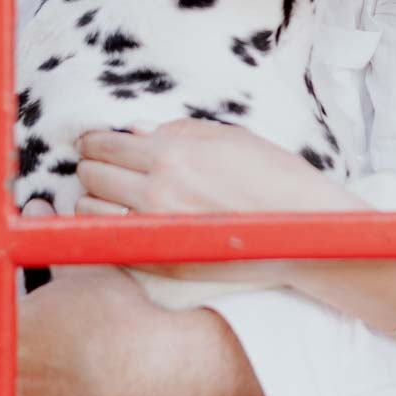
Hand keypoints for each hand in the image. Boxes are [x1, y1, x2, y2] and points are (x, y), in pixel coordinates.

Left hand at [76, 119, 349, 216]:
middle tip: (104, 166)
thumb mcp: (228, 137)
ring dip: (95, 199)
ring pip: (91, 210)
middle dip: (93, 167)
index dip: (93, 142)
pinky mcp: (162, 263)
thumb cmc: (273, 175)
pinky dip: (108, 227)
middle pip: (91, 175)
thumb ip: (176, 131)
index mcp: (173, 154)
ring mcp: (158, 230)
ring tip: (113, 194)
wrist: (304, 230)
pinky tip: (125, 218)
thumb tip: (134, 132)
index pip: (105, 145)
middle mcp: (157, 191)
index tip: (93, 143)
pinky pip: (112, 240)